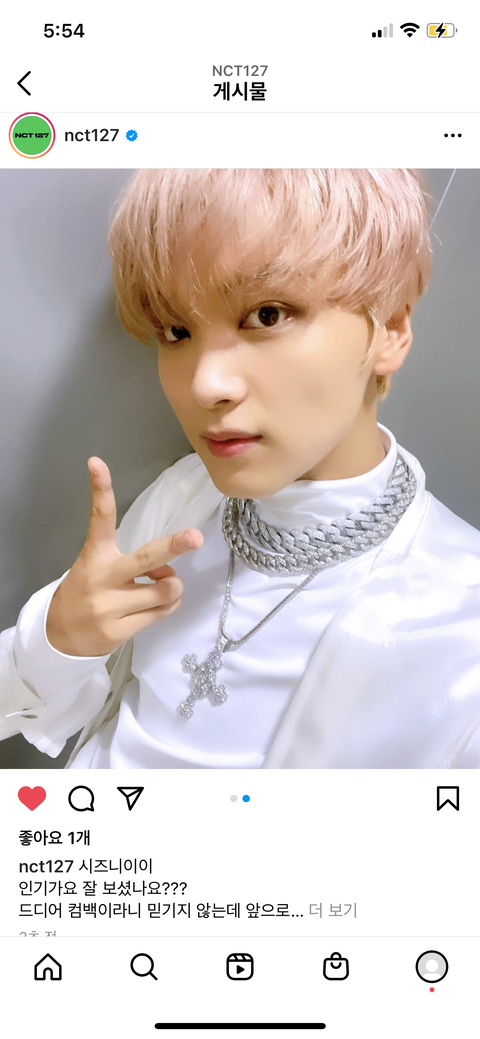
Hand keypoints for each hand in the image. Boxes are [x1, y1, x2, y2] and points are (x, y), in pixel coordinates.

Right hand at [45, 456, 202, 656]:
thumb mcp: (99, 570)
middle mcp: (103, 578)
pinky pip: (163, 613)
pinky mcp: (119, 631)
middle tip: (195, 536)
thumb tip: (167, 571)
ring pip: (165, 590)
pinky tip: (156, 605)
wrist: (60, 637)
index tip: (97, 463)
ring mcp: (110, 607)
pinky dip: (169, 605)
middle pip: (146, 559)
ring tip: (160, 588)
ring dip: (173, 586)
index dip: (100, 490)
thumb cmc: (88, 593)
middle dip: (174, 546)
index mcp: (95, 555)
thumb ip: (135, 565)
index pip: (99, 518)